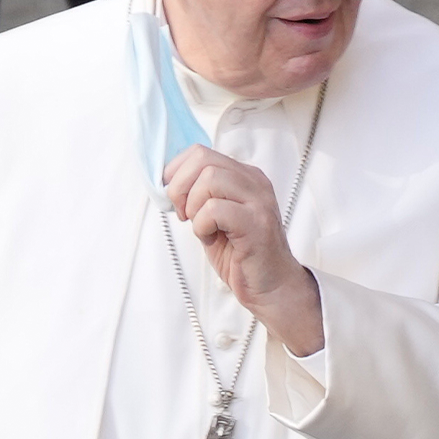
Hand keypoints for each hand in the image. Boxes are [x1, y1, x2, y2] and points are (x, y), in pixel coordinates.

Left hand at [165, 145, 323, 355]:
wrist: (271, 287)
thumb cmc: (241, 255)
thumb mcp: (215, 218)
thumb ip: (198, 196)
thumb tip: (167, 183)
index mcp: (244, 176)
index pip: (200, 152)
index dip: (177, 173)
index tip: (176, 200)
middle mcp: (254, 182)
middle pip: (202, 159)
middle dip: (180, 187)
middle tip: (183, 214)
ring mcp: (258, 201)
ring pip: (209, 179)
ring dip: (193, 207)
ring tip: (201, 228)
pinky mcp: (256, 223)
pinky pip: (215, 209)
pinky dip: (202, 225)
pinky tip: (211, 238)